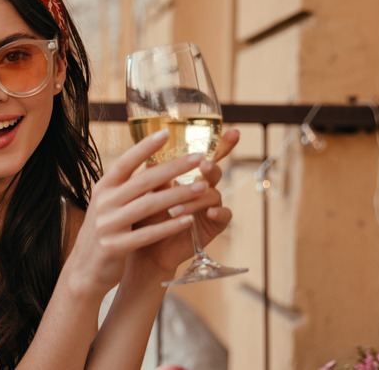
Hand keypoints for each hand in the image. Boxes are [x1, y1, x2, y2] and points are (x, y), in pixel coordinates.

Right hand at [65, 128, 217, 297]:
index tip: (166, 132)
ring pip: (149, 206)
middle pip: (144, 181)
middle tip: (199, 158)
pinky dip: (169, 227)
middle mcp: (104, 203)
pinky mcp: (115, 247)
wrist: (83, 270)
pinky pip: (147, 234)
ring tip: (203, 188)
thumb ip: (126, 187)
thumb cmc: (103, 233)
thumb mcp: (108, 205)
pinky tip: (188, 220)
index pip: (125, 162)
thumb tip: (151, 164)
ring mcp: (108, 225)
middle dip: (174, 168)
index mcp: (103, 188)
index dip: (144, 147)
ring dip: (179, 195)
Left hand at [125, 129, 239, 282]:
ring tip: (177, 207)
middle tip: (202, 165)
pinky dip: (218, 212)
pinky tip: (210, 212)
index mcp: (187, 175)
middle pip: (214, 171)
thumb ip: (151, 175)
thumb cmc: (143, 216)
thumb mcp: (144, 193)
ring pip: (214, 193)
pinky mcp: (213, 225)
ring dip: (196, 198)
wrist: (144, 248)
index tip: (235, 131)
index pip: (206, 155)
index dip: (222, 143)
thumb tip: (148, 154)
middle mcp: (202, 187)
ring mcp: (210, 206)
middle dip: (210, 167)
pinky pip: (224, 216)